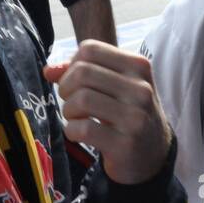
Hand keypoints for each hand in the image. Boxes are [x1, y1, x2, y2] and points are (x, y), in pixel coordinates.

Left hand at [43, 40, 171, 184]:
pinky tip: (79, 134)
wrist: (155, 153)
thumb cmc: (128, 112)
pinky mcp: (125, 144)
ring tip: (75, 118)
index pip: (90, 49)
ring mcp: (135, 117)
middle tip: (71, 101)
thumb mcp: (115, 85)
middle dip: (66, 88)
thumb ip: (82, 72)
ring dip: (68, 110)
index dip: (72, 65)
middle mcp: (141, 89)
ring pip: (82, 99)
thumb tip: (48, 70)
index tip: (75, 81)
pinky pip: (83, 129)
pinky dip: (72, 131)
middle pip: (83, 72)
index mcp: (138, 66)